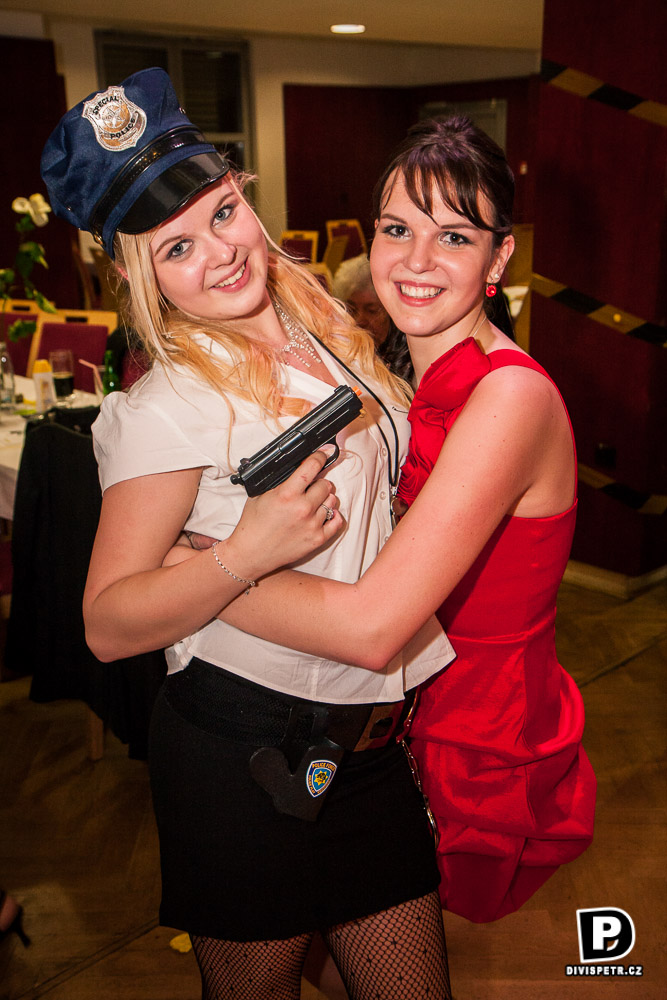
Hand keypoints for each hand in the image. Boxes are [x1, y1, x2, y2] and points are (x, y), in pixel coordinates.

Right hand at [164, 448, 342, 576]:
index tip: (324, 453)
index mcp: (287, 494)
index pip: (312, 467)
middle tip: (311, 486)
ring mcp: (312, 525)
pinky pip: (337, 522)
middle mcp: (302, 508)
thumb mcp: (261, 495)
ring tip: (314, 503)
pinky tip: (324, 514)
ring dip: (325, 499)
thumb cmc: (253, 525)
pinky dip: (333, 516)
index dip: (320, 456)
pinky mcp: (317, 539)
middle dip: (319, 482)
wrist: (251, 553)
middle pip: (326, 484)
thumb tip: (298, 470)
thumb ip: (281, 482)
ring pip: (332, 501)